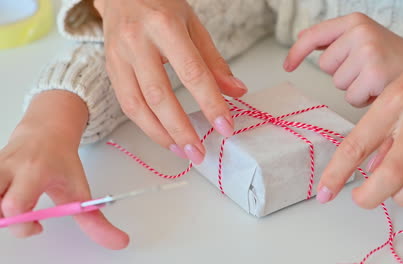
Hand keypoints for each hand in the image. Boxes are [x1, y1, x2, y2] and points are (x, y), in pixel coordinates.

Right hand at [0, 91, 128, 248]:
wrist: (47, 130)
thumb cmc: (61, 161)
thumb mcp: (80, 189)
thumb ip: (95, 220)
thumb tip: (119, 242)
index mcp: (34, 172)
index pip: (15, 206)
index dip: (24, 225)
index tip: (39, 226)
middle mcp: (9, 168)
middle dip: (8, 219)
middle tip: (25, 216)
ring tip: (16, 206)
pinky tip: (7, 198)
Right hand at [94, 0, 247, 163]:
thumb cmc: (160, 5)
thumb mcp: (193, 25)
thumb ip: (214, 61)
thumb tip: (236, 93)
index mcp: (165, 27)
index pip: (193, 73)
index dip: (210, 103)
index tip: (226, 126)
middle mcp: (138, 42)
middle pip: (160, 96)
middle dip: (182, 130)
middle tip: (199, 152)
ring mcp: (119, 56)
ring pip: (137, 105)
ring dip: (160, 135)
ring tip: (182, 152)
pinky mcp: (110, 68)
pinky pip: (126, 103)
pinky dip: (145, 125)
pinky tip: (163, 136)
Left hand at [284, 13, 402, 106]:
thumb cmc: (392, 59)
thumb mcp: (363, 40)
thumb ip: (335, 40)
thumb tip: (301, 40)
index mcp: (355, 22)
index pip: (314, 35)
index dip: (297, 52)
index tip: (287, 65)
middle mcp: (360, 33)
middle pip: (325, 65)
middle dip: (342, 73)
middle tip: (367, 69)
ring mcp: (367, 52)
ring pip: (338, 83)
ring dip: (353, 87)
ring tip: (375, 78)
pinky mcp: (374, 74)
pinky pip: (350, 97)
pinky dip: (363, 99)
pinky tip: (379, 88)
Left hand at [315, 25, 402, 206]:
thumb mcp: (397, 91)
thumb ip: (384, 129)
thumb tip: (371, 167)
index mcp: (393, 103)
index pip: (356, 145)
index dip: (336, 174)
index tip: (324, 192)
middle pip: (392, 173)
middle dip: (371, 195)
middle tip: (362, 200)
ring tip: (396, 194)